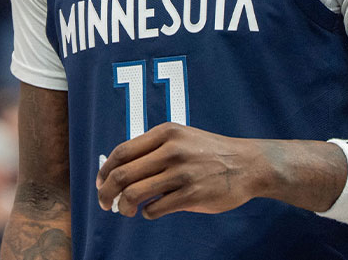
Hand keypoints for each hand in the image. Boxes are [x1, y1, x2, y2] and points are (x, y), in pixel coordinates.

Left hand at [95, 123, 269, 219]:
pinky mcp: (192, 195)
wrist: (247, 164)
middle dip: (106, 192)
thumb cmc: (209, 152)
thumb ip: (152, 150)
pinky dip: (148, 214)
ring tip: (127, 211)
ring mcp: (182, 173)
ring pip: (135, 194)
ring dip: (124, 207)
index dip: (105, 170)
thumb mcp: (181, 138)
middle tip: (105, 203)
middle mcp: (172, 150)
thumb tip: (117, 171)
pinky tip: (153, 211)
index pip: (122, 152)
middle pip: (123, 174)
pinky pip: (156, 209)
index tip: (100, 182)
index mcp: (166, 134)